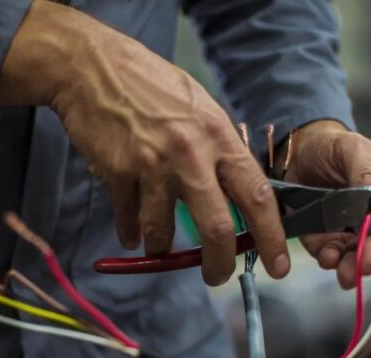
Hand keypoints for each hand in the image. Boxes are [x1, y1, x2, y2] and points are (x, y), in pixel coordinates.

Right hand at [0, 0, 287, 284]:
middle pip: (215, 227)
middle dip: (219, 263)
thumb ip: (219, 153)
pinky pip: (129, 220)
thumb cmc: (152, 87)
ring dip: (161, 247)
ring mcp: (153, 166)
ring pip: (163, 232)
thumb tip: (238, 201)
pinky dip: (130, 233)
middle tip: (217, 277)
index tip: (277, 266)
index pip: (256, 195)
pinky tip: (131, 233)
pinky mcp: (119, 174)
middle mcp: (191, 154)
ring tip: (158, 245)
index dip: (271, 236)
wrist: (93, 68)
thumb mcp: (201, 110)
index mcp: (219, 137)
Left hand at [284, 120, 370, 288]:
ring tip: (346, 274)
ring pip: (360, 258)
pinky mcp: (328, 242)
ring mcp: (356, 235)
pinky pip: (331, 256)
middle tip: (368, 262)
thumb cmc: (339, 148)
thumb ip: (369, 177)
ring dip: (353, 267)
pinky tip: (327, 258)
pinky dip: (329, 259)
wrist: (302, 153)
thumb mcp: (356, 150)